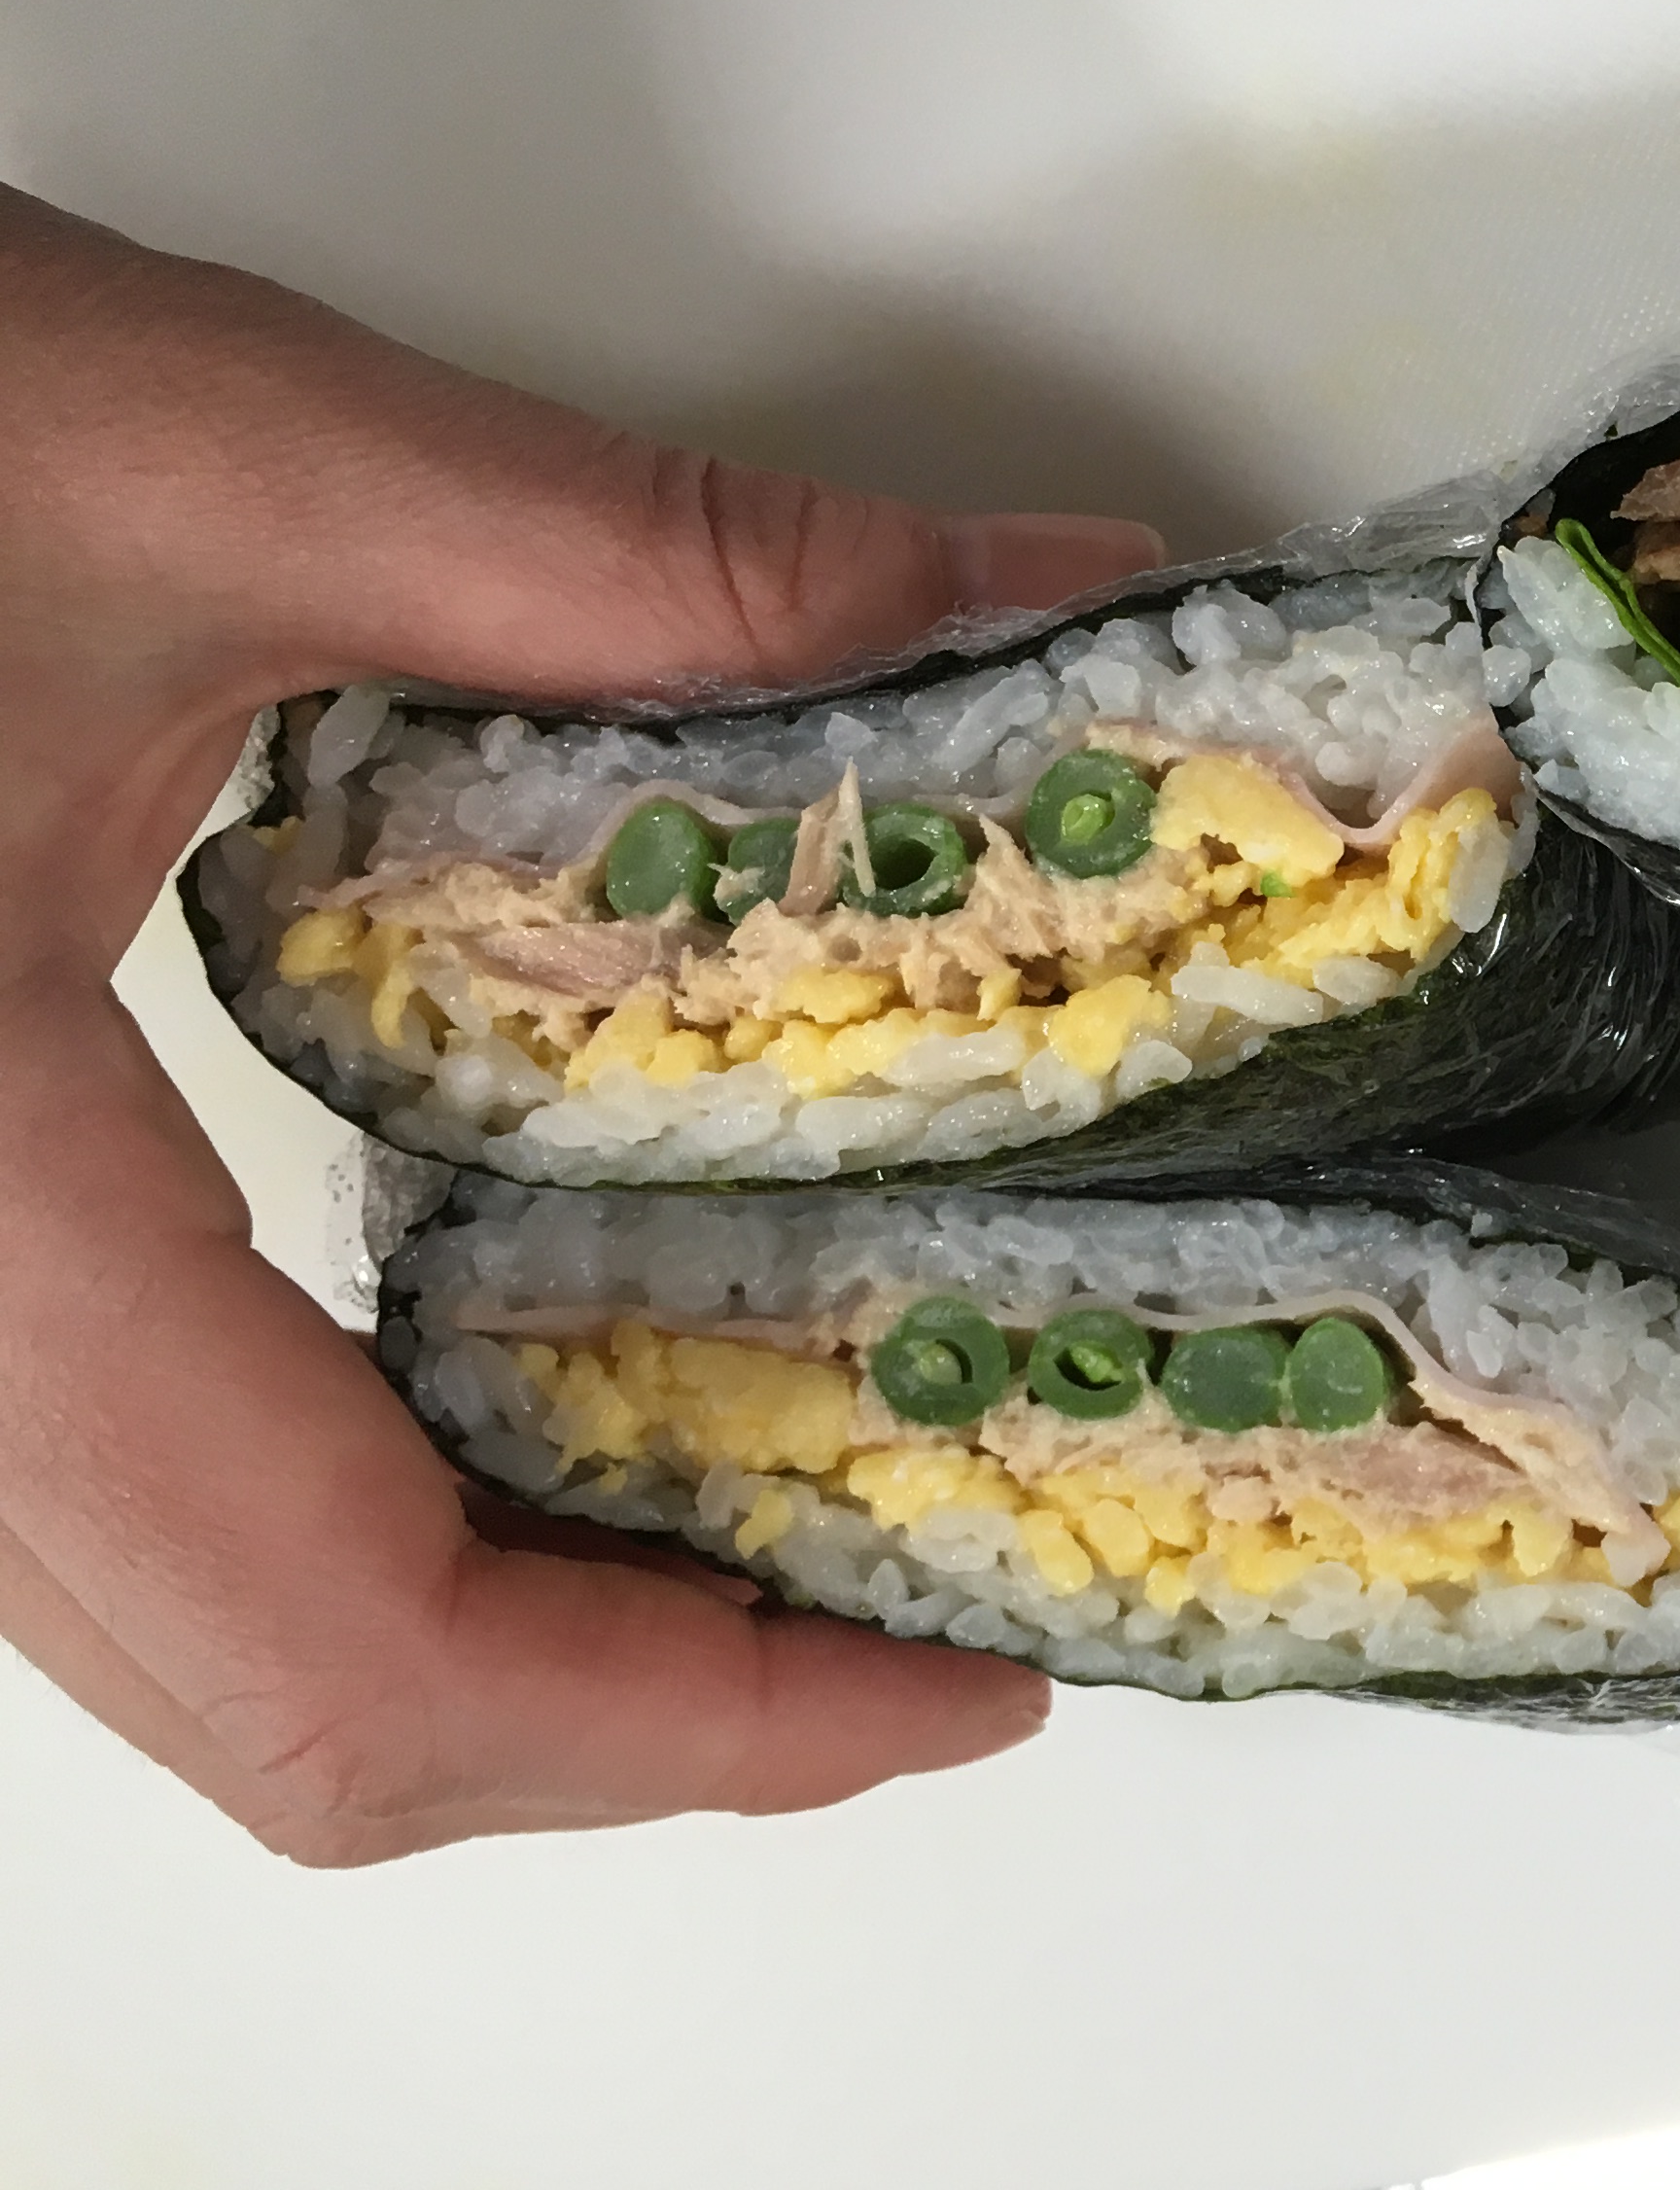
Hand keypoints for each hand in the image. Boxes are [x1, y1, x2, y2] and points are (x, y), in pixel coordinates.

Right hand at [0, 190, 1161, 1856]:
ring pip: (208, 1665)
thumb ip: (648, 559)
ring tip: (797, 1555)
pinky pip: (142, 1537)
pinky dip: (389, 1553)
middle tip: (926, 1639)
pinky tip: (564, 1436)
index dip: (698, 1720)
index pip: (360, 1637)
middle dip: (654, 1734)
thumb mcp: (209, 455)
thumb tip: (1027, 593)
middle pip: (301, 1724)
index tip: (955, 1678)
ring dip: (528, 1669)